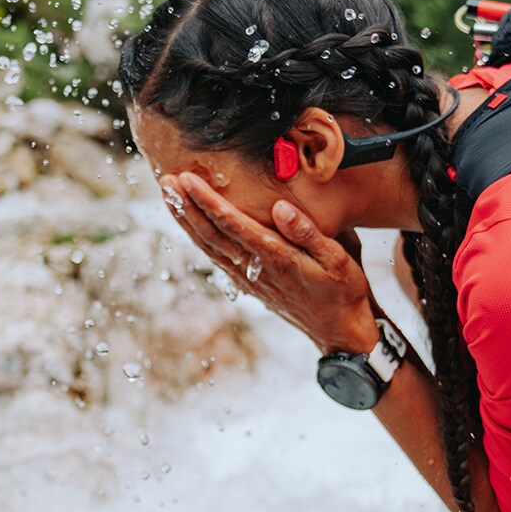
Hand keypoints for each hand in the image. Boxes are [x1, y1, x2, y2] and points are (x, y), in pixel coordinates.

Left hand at [162, 173, 378, 353]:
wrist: (341, 332)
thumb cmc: (345, 292)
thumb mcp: (339, 259)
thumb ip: (308, 233)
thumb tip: (280, 208)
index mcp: (277, 258)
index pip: (234, 225)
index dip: (208, 201)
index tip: (188, 180)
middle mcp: (257, 269)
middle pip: (212, 235)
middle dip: (187, 206)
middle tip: (165, 181)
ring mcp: (251, 280)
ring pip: (209, 247)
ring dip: (187, 222)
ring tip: (170, 197)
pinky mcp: (251, 285)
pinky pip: (218, 259)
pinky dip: (200, 240)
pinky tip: (192, 228)